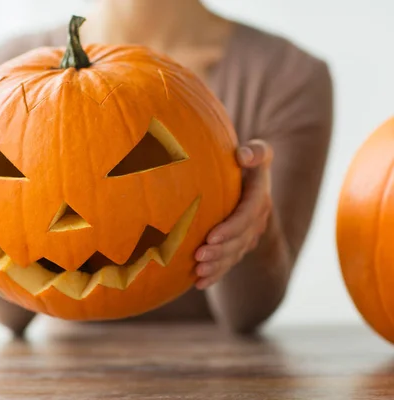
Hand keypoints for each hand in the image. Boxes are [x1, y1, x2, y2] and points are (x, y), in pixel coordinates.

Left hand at [193, 139, 273, 289]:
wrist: (246, 176)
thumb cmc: (243, 159)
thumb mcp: (256, 152)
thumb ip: (254, 152)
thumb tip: (243, 156)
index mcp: (259, 197)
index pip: (247, 215)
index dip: (231, 228)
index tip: (211, 236)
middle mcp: (257, 219)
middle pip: (240, 241)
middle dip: (220, 252)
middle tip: (198, 257)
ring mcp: (249, 235)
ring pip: (234, 255)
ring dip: (217, 266)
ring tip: (197, 272)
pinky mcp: (239, 245)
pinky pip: (228, 262)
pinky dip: (215, 275)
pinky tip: (198, 284)